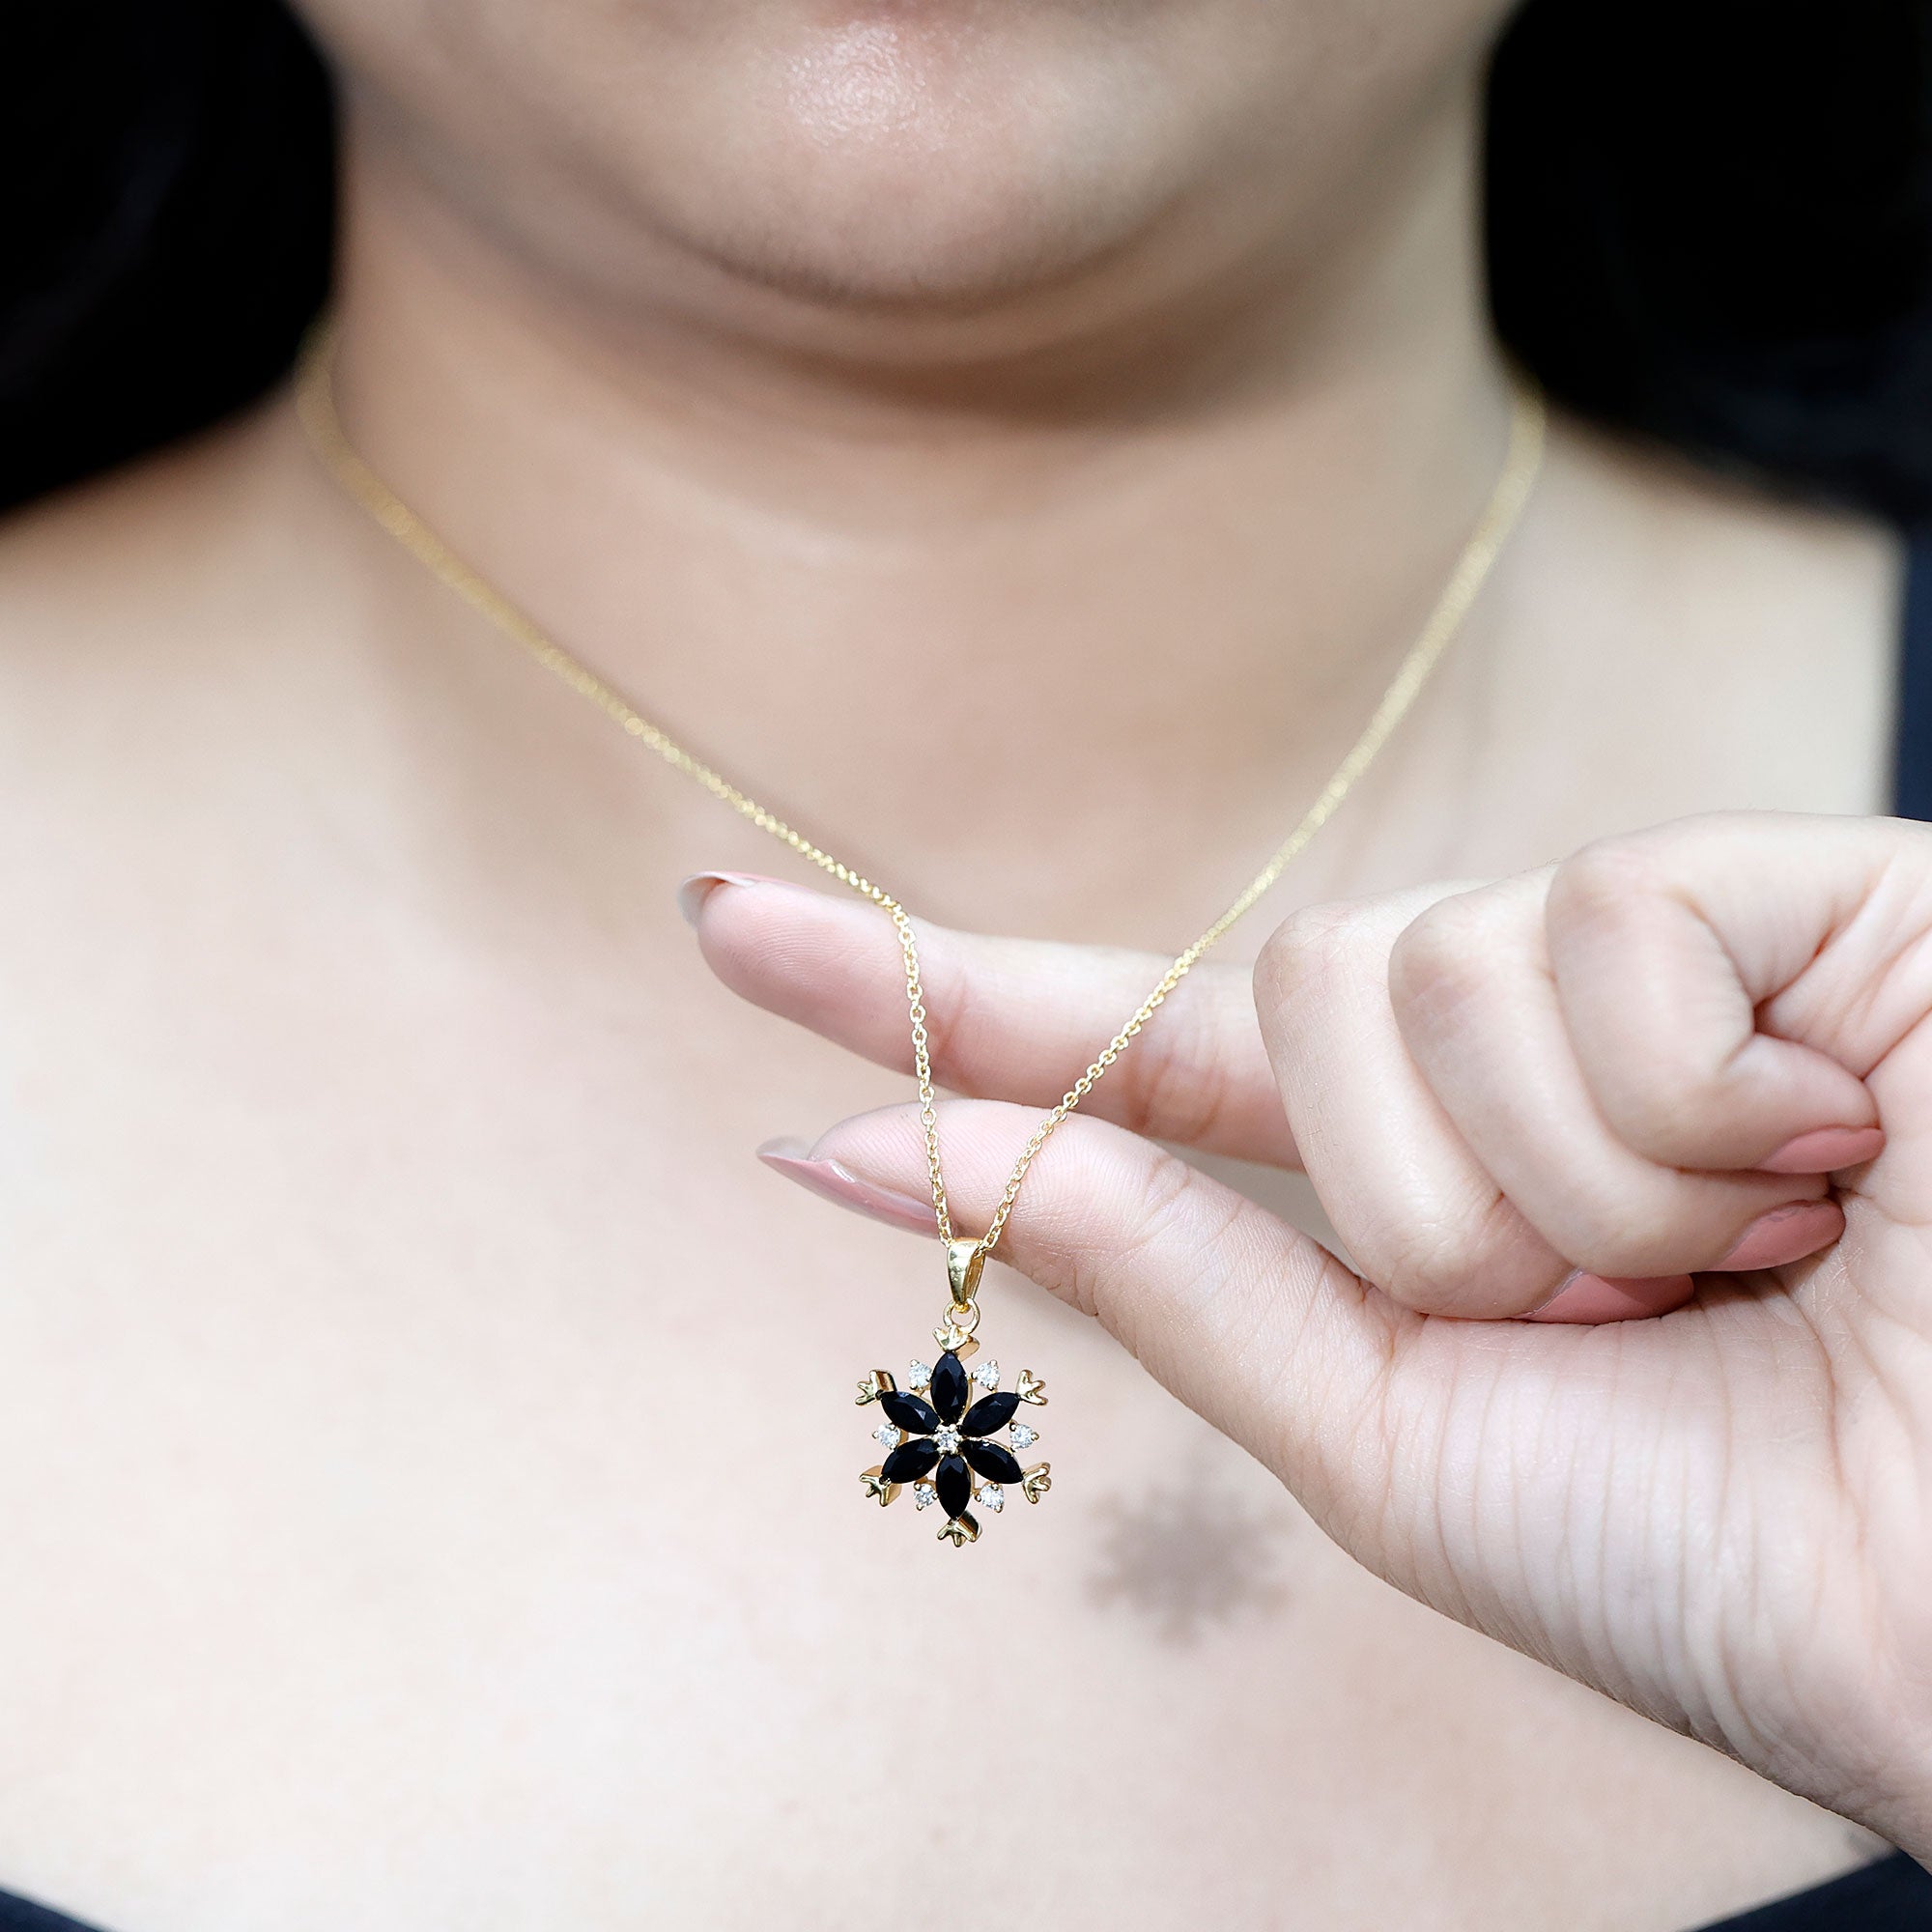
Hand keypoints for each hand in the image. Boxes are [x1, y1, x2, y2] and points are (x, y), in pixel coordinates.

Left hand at [682, 813, 1931, 1852]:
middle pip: (1283, 998)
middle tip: (1630, 1319)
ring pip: (1414, 972)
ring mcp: (1634, 950)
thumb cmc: (1729, 1559)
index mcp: (1411, 1179)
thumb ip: (1158, 1266)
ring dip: (1565, 1187)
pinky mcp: (1773, 886)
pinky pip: (1586, 935)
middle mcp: (1502, 1045)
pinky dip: (1685, 1103)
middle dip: (1426, 1210)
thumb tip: (896, 1156)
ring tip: (1751, 1265)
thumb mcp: (1390, 1440)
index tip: (729, 940)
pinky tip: (1835, 1153)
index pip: (1124, 1043)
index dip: (932, 998)